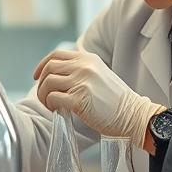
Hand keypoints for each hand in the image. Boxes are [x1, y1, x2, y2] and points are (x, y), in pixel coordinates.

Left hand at [34, 49, 160, 141]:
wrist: (133, 115)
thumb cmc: (116, 101)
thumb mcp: (99, 75)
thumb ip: (81, 71)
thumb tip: (55, 77)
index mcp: (88, 59)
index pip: (56, 55)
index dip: (42, 66)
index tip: (37, 77)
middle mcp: (84, 67)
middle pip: (49, 68)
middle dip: (42, 84)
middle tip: (46, 97)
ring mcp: (81, 82)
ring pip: (47, 83)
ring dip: (44, 96)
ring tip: (52, 106)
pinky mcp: (79, 100)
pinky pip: (53, 99)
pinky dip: (51, 106)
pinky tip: (59, 111)